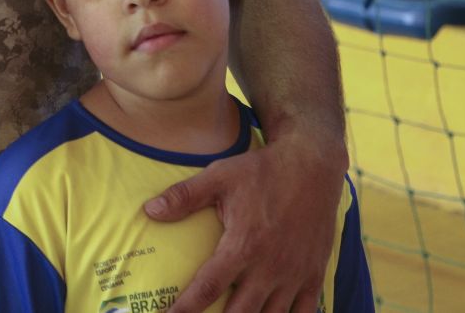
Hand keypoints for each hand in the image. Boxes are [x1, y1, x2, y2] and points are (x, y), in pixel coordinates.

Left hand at [147, 132, 344, 312]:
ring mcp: (295, 275)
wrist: (313, 165)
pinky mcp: (314, 275)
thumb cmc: (262, 171)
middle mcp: (270, 267)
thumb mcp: (220, 176)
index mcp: (243, 246)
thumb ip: (184, 196)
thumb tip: (149, 210)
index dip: (185, 309)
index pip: (207, 288)